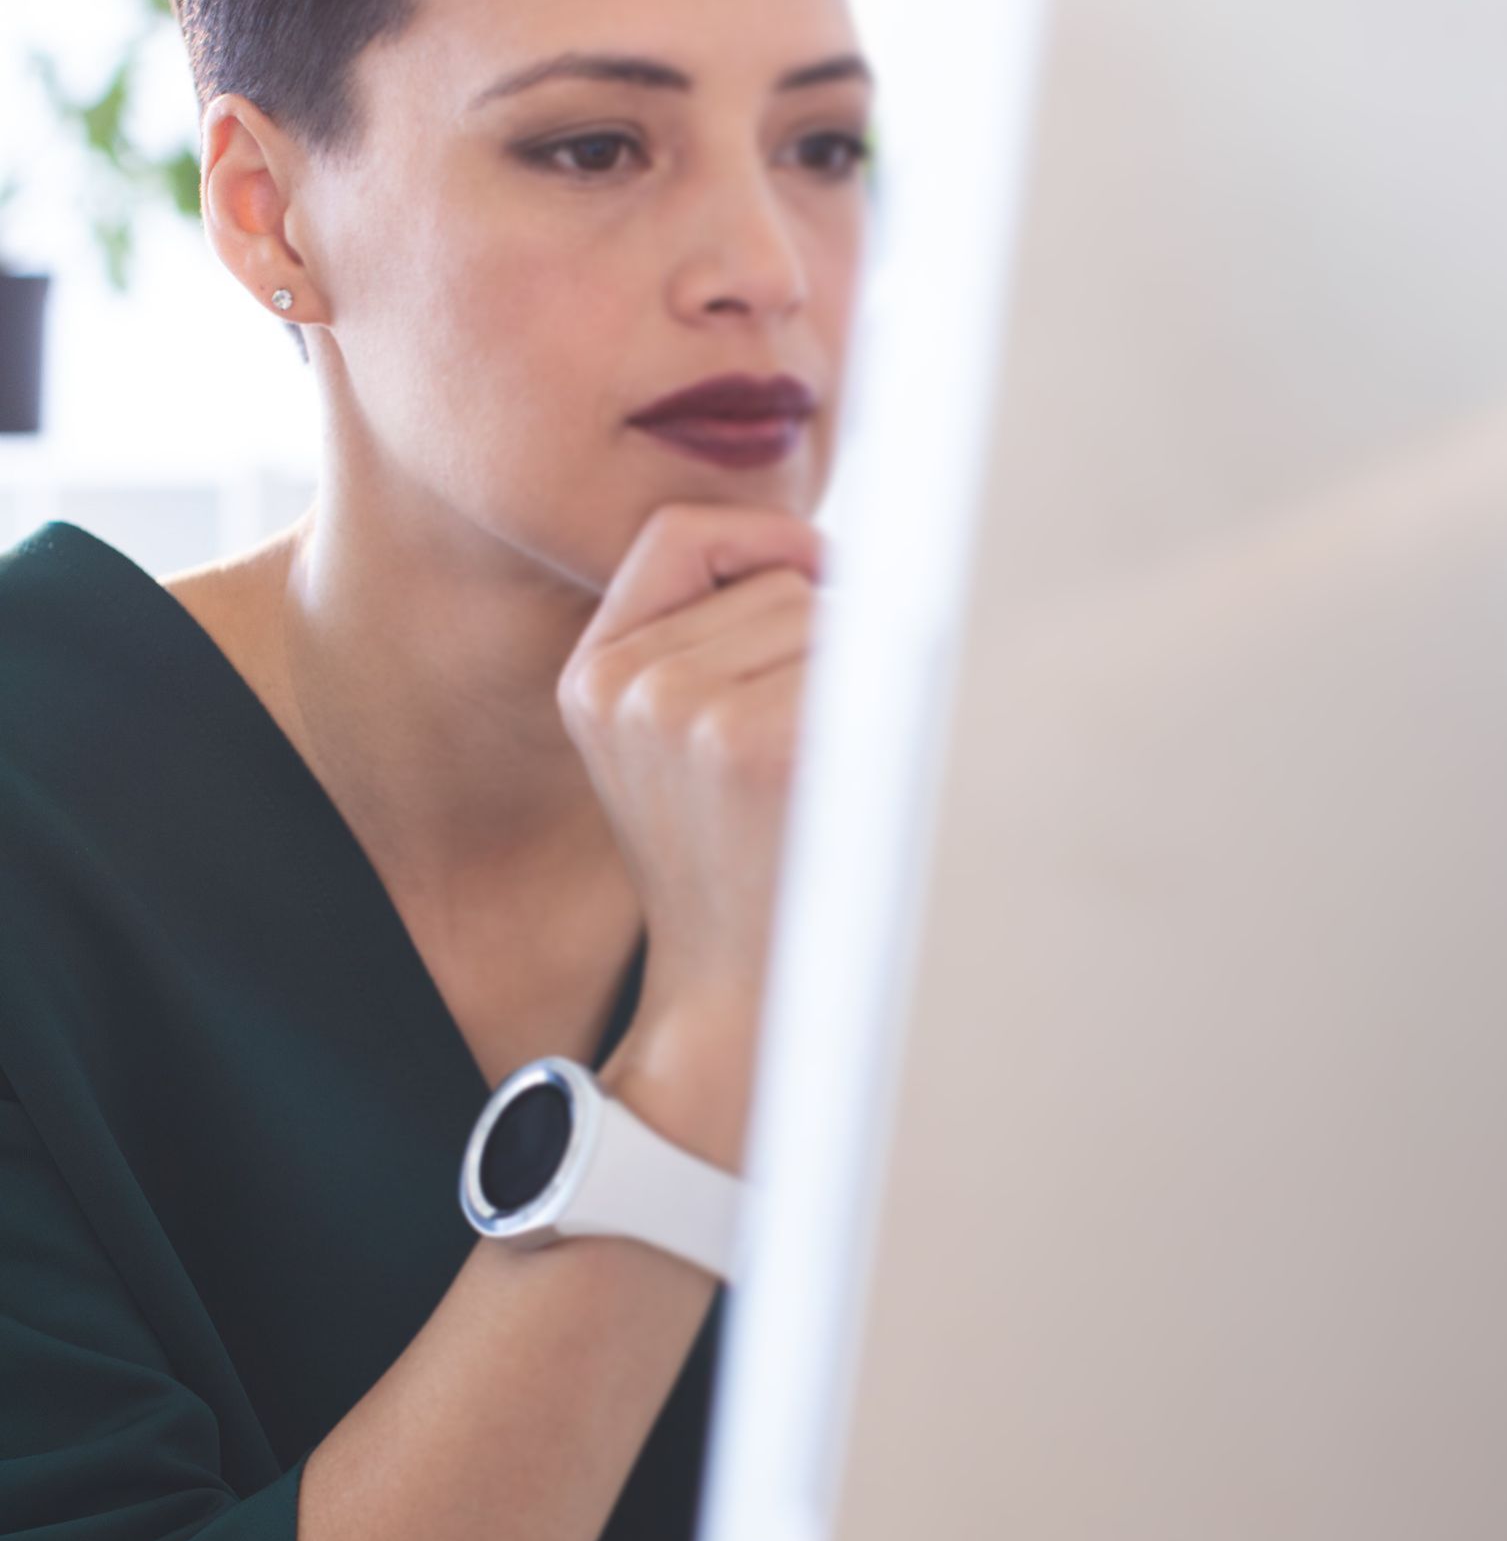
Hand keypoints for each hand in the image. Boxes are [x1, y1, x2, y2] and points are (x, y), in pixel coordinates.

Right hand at [558, 501, 825, 1167]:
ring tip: (822, 779)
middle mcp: (627, 686)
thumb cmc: (739, 867)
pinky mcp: (757, 746)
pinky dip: (881, 709)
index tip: (818, 573)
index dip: (761, 541)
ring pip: (823, 613)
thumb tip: (831, 555)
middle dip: (821, 635)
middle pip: (776, 575)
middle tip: (810, 754)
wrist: (742, 1005)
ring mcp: (686, 712)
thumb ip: (706, 639)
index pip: (680, 536)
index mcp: (591, 678)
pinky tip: (850, 787)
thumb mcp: (674, 747)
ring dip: (853, 678)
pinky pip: (860, 663)